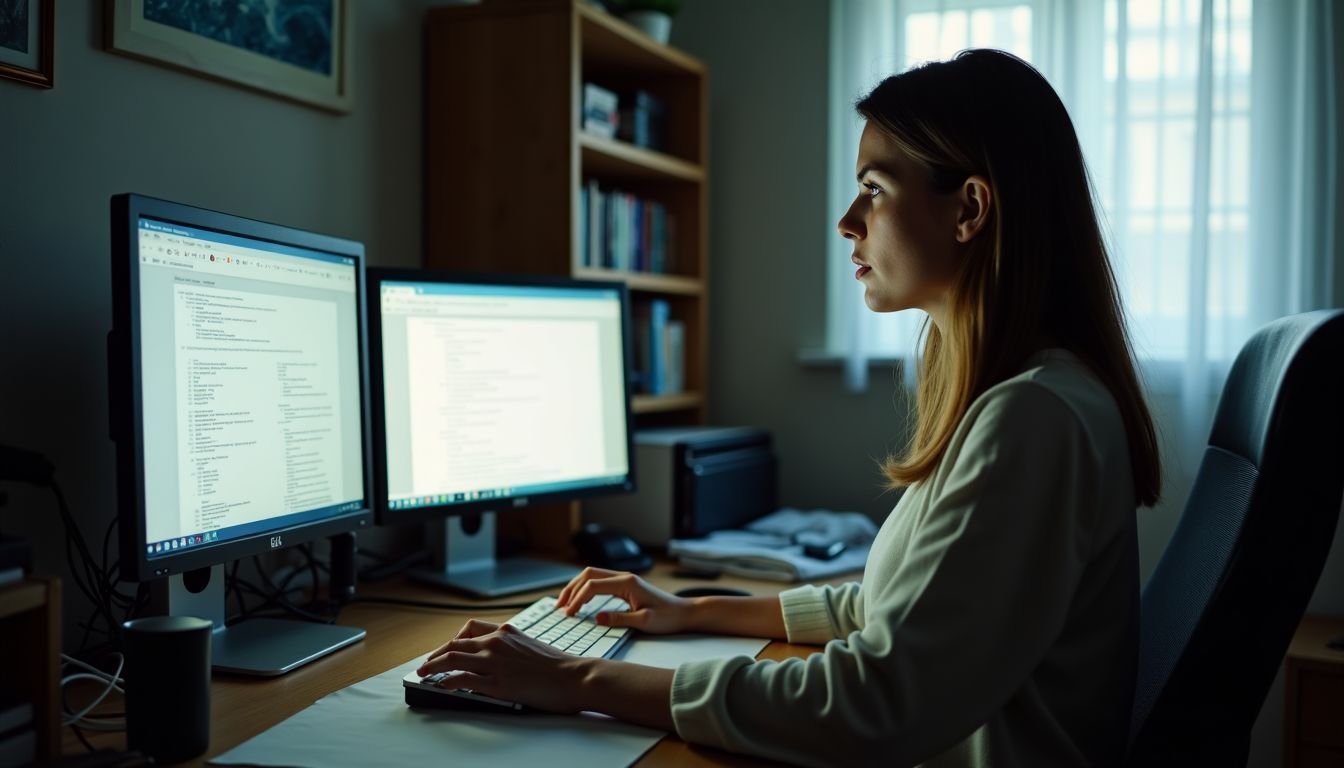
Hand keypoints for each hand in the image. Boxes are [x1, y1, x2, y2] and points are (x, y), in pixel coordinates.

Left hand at [416, 619, 592, 713]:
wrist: (574, 676)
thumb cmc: (559, 666)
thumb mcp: (531, 646)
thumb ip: (512, 648)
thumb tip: (499, 658)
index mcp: (507, 631)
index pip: (470, 629)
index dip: (452, 640)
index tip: (446, 649)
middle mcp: (496, 642)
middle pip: (454, 644)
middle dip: (435, 654)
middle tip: (426, 664)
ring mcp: (495, 662)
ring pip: (452, 658)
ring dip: (432, 666)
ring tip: (423, 673)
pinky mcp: (496, 683)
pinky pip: (462, 679)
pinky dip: (447, 681)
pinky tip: (442, 685)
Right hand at [556, 567, 692, 633]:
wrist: (685, 613)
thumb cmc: (668, 617)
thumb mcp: (645, 622)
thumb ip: (619, 619)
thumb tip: (596, 618)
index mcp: (627, 583)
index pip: (593, 585)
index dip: (578, 599)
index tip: (569, 613)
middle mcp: (624, 577)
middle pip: (588, 574)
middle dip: (571, 589)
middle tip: (559, 606)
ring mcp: (624, 580)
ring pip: (592, 576)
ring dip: (577, 587)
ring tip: (565, 603)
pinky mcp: (625, 586)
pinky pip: (600, 582)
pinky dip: (586, 589)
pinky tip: (581, 601)